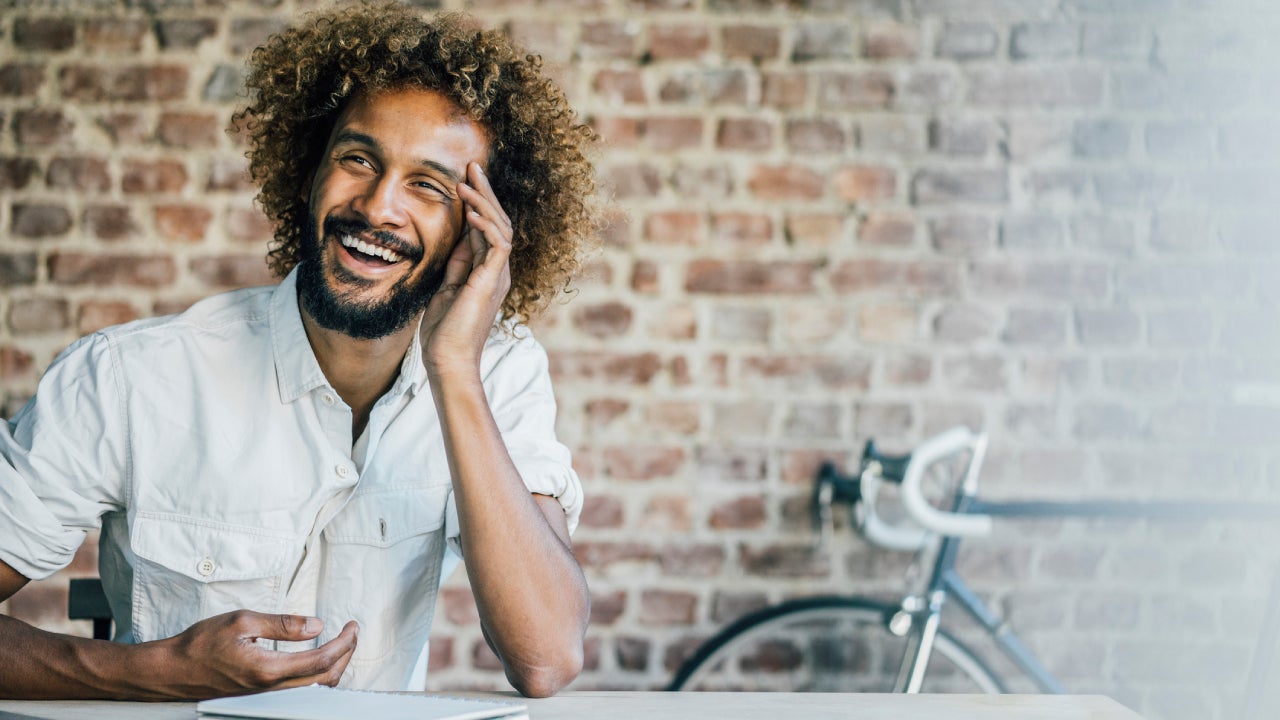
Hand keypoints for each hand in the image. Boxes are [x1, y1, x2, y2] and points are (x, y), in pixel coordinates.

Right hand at [150, 610, 357, 698]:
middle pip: (325, 679)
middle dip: (346, 655)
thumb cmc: (200, 644)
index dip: (344, 643)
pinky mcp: (260, 696)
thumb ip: (283, 624)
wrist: (170, 671)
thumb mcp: (242, 621)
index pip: (322, 660)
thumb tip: (317, 626)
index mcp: (268, 669)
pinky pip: (299, 690)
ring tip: (341, 642)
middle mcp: (271, 688)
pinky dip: (317, 674)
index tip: (353, 625)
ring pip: (314, 688)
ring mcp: (266, 696)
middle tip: (352, 632)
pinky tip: (316, 658)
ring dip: (334, 665)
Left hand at [420, 161, 512, 376]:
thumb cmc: (443, 332)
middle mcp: (498, 271)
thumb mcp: (446, 288)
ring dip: (484, 202)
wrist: (447, 360)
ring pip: (501, 227)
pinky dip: (486, 225)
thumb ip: (455, 263)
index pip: (487, 228)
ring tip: (467, 181)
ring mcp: (498, 276)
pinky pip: (498, 245)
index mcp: (487, 272)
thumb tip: (457, 237)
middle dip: (485, 192)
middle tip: (473, 166)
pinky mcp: (492, 282)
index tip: (465, 178)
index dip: (478, 202)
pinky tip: (471, 211)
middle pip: (498, 221)